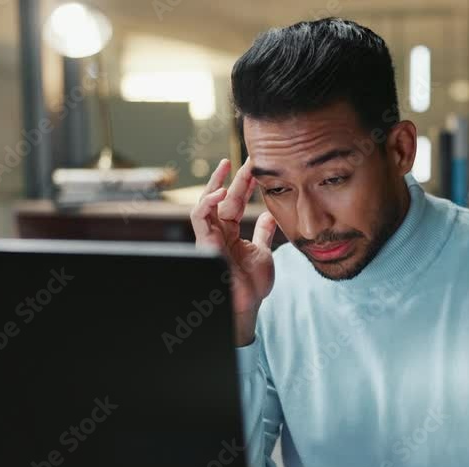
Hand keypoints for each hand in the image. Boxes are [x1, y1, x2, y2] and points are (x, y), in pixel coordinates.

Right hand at [189, 158, 275, 345]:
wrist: (247, 306)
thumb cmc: (252, 285)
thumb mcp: (263, 252)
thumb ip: (263, 233)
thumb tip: (270, 216)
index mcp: (230, 232)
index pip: (235, 201)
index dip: (244, 183)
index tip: (256, 166)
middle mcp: (218, 232)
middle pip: (221, 198)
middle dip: (232, 177)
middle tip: (245, 159)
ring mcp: (209, 237)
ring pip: (204, 203)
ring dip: (215, 183)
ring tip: (227, 167)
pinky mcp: (204, 244)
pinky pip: (198, 218)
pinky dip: (206, 203)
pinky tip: (220, 193)